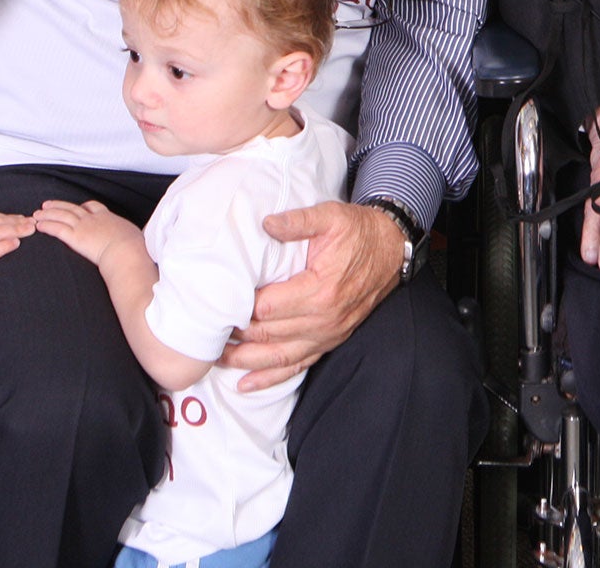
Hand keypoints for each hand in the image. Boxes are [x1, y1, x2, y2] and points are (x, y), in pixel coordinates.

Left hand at [33, 198, 143, 269]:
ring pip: (62, 215)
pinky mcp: (76, 237)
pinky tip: (39, 225)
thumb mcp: (133, 236)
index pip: (93, 206)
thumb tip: (135, 241)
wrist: (126, 251)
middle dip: (59, 205)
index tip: (78, 207)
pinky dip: (47, 225)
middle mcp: (94, 219)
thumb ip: (129, 236)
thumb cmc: (133, 247)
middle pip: (73, 208)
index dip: (83, 206)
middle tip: (48, 204)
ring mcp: (84, 226)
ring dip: (48, 213)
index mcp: (108, 217)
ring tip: (37, 213)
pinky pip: (58, 228)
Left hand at [216, 201, 403, 390]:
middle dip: (236, 335)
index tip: (218, 300)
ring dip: (246, 360)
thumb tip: (266, 224)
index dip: (241, 307)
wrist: (392, 249)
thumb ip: (298, 221)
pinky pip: (298, 366)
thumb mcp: (332, 216)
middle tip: (207, 329)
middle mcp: (323, 319)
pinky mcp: (330, 341)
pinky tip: (246, 384)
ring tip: (216, 359)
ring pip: (279, 357)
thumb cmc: (360, 232)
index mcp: (320, 289)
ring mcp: (327, 335)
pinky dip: (270, 378)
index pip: (268, 307)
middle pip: (269, 334)